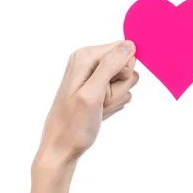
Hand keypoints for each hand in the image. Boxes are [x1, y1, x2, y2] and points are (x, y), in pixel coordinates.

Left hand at [35, 40, 138, 169]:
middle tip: (100, 100)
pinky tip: (99, 112)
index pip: (124, 50)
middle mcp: (89, 62)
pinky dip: (114, 105)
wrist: (62, 148)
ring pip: (126, 81)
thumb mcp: (92, 94)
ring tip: (98, 108)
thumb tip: (130, 44)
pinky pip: (121, 93)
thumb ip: (110, 66)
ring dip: (116, 98)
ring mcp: (95, 77)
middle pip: (126, 66)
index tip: (106, 87)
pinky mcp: (100, 90)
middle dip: (119, 87)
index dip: (122, 71)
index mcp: (85, 56)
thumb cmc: (73, 125)